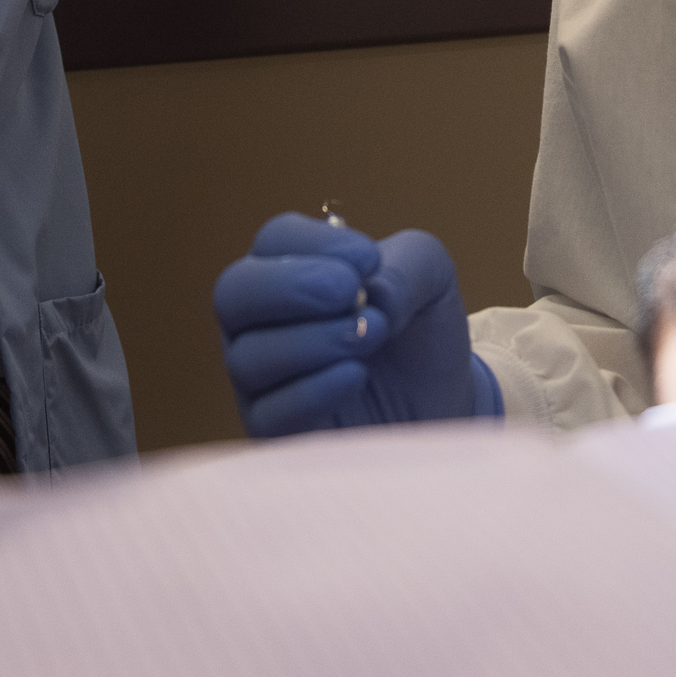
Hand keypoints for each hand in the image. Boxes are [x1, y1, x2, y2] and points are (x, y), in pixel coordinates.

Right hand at [213, 213, 498, 436]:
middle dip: (290, 286)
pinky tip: (355, 375)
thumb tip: (372, 295)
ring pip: (249, 357)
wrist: (441, 406)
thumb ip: (406, 268)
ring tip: (371, 335)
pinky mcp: (275, 434)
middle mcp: (262, 321)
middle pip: (234, 293)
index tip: (368, 259)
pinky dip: (313, 391)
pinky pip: (270, 414)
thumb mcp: (431, 280)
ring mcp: (261, 380)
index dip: (315, 244)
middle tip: (348, 291)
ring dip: (314, 340)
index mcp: (292, 270)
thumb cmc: (420, 334)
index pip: (275, 242)